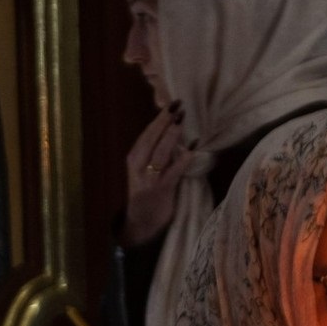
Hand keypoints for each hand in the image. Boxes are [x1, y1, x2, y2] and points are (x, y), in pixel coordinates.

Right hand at [123, 102, 188, 246]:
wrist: (141, 222)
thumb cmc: (147, 193)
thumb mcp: (146, 169)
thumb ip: (156, 153)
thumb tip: (173, 131)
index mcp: (133, 158)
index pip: (146, 133)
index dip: (159, 118)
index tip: (171, 103)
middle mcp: (138, 166)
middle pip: (151, 138)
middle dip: (164, 121)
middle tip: (178, 105)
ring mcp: (149, 178)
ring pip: (161, 152)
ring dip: (172, 135)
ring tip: (181, 120)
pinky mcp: (161, 190)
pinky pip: (174, 171)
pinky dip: (184, 158)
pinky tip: (193, 147)